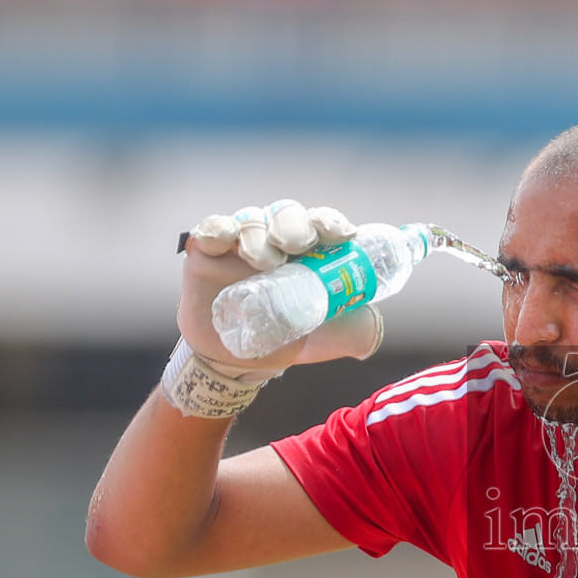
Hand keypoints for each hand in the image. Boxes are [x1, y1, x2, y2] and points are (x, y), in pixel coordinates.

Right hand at [177, 200, 376, 369]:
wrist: (239, 362)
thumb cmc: (286, 339)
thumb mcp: (327, 337)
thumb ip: (355, 331)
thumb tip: (372, 330)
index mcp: (307, 251)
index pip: (321, 224)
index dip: (331, 223)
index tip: (342, 236)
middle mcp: (274, 238)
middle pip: (287, 215)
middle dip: (296, 225)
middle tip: (299, 245)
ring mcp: (239, 243)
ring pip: (250, 220)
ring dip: (259, 234)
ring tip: (264, 262)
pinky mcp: (206, 251)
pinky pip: (210, 229)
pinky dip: (217, 229)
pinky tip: (223, 240)